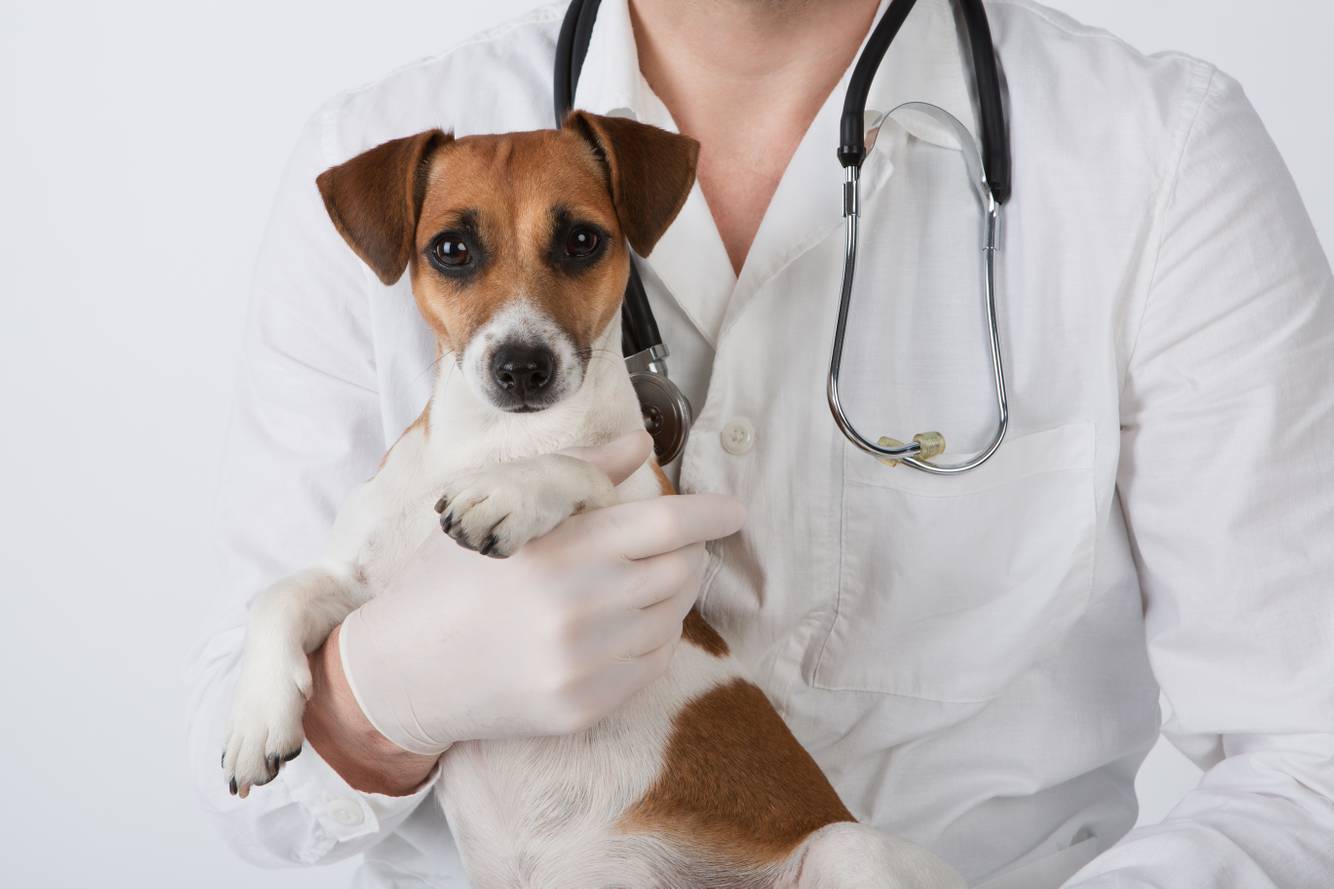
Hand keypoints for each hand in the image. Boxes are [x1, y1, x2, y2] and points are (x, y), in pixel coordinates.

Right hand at [337, 433, 745, 755]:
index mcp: (561, 550)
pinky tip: (616, 625)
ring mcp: (586, 666)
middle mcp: (581, 610)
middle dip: (685, 552)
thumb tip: (640, 442)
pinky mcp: (585, 707)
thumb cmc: (449, 578)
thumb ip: (576, 473)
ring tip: (628, 584)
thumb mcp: (498, 509)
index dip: (712, 514)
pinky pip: (652, 664)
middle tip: (662, 546)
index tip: (734, 511)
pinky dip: (650, 638)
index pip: (668, 525)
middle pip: (681, 571)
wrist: (403, 670)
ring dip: (667, 594)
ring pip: (672, 618)